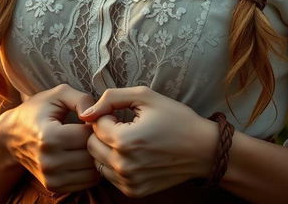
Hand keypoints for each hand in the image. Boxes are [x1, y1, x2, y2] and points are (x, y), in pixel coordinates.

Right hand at [0, 83, 100, 193]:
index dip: (96, 125)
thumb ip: (81, 99)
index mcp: (49, 136)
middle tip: (93, 131)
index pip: (87, 136)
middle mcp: (48, 161)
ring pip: (91, 172)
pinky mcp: (53, 187)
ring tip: (88, 142)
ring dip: (95, 157)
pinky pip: (85, 183)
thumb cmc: (38, 110)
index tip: (92, 119)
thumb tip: (95, 116)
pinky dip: (89, 170)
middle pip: (90, 156)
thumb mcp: (58, 94)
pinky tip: (83, 154)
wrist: (12, 135)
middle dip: (97, 142)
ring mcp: (50, 177)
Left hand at [77, 86, 216, 197]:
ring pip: (98, 162)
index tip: (122, 114)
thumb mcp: (145, 96)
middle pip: (91, 145)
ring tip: (127, 139)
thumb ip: (110, 98)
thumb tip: (85, 112)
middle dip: (102, 133)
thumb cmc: (175, 118)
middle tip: (122, 125)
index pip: (95, 125)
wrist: (203, 149)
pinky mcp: (135, 191)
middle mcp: (124, 166)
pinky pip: (110, 176)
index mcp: (125, 140)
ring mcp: (129, 182)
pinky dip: (115, 164)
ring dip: (107, 149)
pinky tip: (133, 153)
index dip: (106, 115)